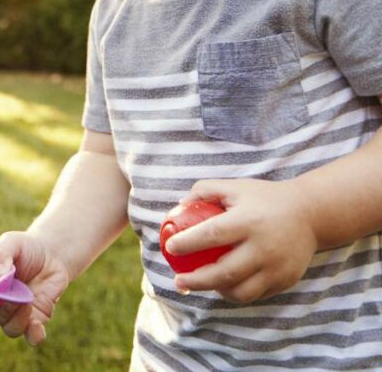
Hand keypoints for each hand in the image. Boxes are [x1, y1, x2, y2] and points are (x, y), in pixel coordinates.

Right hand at [0, 231, 70, 345]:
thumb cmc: (25, 248)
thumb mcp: (11, 242)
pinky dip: (33, 335)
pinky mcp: (36, 319)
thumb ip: (0, 254)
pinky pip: (32, 336)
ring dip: (17, 320)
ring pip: (10, 329)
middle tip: (12, 296)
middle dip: (2, 310)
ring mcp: (17, 313)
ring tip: (26, 303)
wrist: (52, 254)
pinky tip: (36, 325)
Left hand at [165, 178, 317, 301]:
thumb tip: (179, 205)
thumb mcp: (235, 186)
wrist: (311, 213)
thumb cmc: (264, 199)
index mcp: (248, 221)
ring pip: (241, 291)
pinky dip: (235, 292)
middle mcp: (264, 247)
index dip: (187, 243)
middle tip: (178, 281)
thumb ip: (205, 190)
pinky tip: (221, 286)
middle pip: (225, 272)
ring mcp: (277, 267)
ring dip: (215, 291)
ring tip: (198, 285)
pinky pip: (256, 293)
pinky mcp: (285, 280)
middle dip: (196, 281)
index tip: (170, 247)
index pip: (212, 235)